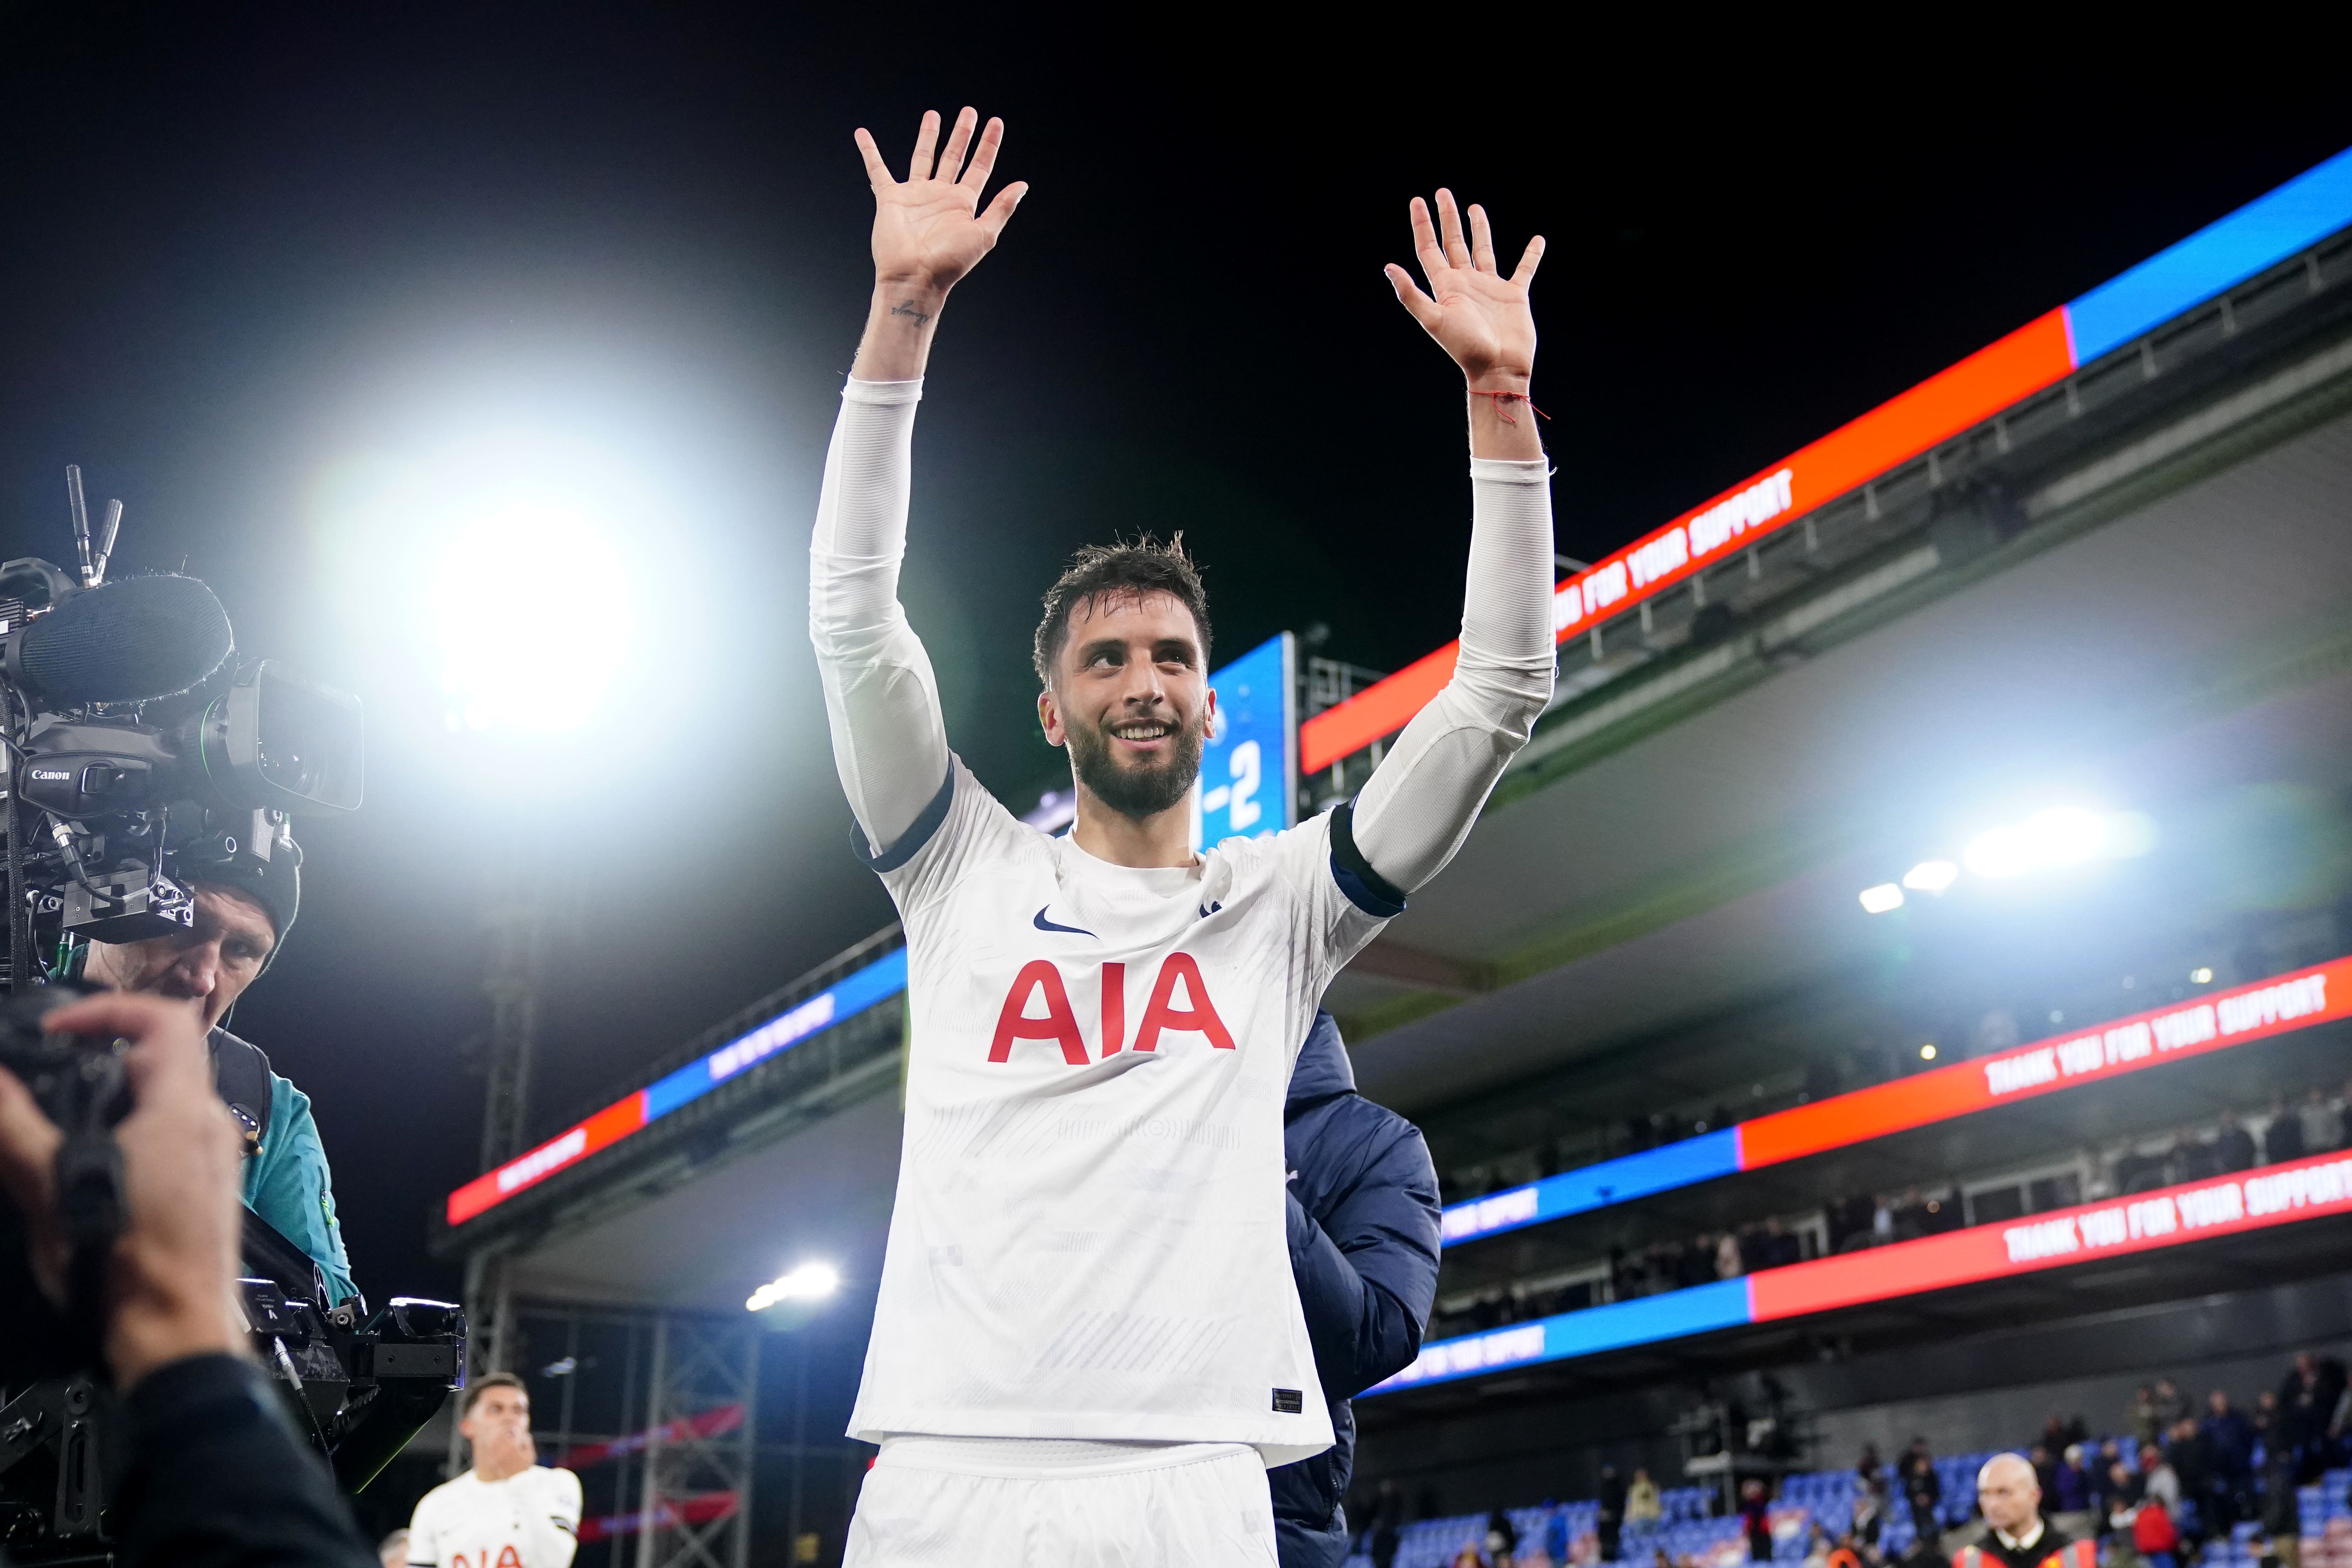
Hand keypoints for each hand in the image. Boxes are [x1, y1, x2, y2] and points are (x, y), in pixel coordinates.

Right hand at [0, 992, 243, 1387]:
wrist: (175, 1333)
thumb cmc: (125, 1266)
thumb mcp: (52, 1188)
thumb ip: (16, 1126)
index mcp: (185, 1112)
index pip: (167, 1021)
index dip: (110, 1010)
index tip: (61, 1028)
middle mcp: (211, 1128)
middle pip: (166, 1059)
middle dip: (104, 1057)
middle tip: (54, 1073)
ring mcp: (215, 1160)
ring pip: (168, 1100)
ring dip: (115, 1098)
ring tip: (63, 1122)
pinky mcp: (208, 1190)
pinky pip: (173, 1137)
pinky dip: (133, 1131)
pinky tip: (92, 1165)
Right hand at [854, 107, 1026, 296]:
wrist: (915, 277)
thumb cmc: (949, 262)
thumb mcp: (984, 234)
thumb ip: (1001, 208)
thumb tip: (1023, 185)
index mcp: (963, 203)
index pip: (980, 167)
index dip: (988, 144)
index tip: (995, 122)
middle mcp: (940, 195)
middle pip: (954, 156)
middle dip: (962, 134)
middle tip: (969, 112)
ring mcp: (915, 195)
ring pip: (923, 157)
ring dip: (928, 136)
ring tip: (933, 114)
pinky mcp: (890, 198)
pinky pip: (878, 170)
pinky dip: (869, 152)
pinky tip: (863, 134)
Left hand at [1385, 190, 1543, 389]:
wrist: (1497, 368)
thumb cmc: (1465, 347)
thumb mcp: (1434, 319)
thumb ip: (1411, 294)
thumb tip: (1388, 267)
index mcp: (1445, 287)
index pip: (1429, 249)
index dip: (1422, 225)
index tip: (1417, 200)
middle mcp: (1466, 283)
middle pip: (1453, 243)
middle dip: (1448, 218)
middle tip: (1443, 193)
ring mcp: (1490, 288)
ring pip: (1482, 250)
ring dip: (1479, 229)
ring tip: (1475, 208)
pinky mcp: (1514, 295)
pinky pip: (1524, 269)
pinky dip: (1531, 255)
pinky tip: (1537, 240)